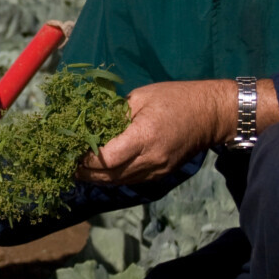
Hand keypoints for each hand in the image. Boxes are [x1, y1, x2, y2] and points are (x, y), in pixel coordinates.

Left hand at [78, 80, 229, 184]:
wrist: (210, 115)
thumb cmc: (175, 98)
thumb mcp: (141, 96)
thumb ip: (114, 113)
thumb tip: (90, 123)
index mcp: (144, 136)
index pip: (107, 158)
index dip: (86, 159)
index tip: (71, 152)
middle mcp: (150, 159)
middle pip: (110, 176)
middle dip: (86, 173)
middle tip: (68, 164)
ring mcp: (157, 170)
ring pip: (119, 182)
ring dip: (98, 178)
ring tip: (80, 169)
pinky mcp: (161, 175)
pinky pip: (131, 180)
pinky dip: (113, 177)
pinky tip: (101, 170)